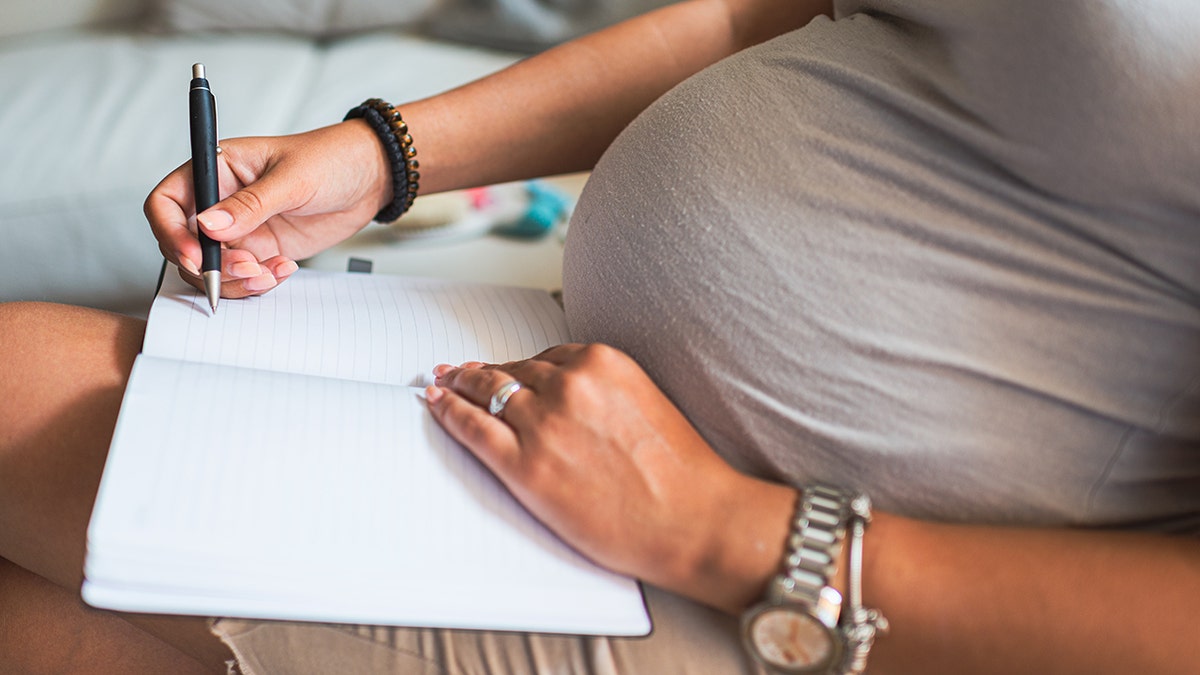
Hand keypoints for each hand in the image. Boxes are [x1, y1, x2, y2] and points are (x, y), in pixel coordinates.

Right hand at [144, 120, 390, 297]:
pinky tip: (284, 269)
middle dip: (209, 265)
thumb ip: (250, 204)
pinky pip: (245, 276)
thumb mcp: (291, 178)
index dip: (171, 232)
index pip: (167, 203)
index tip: (194, 256)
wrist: (370, 177)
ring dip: (235, 279)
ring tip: (270, 272)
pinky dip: (259, 282)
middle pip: (185, 244)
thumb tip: (208, 226)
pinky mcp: (263, 249)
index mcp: (216, 169)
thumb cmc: (331, 159)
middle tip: (246, 268)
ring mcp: (241, 229)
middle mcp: (221, 201)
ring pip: (213, 268)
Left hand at [425, 343, 795, 611]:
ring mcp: (543, 423)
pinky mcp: (524, 465)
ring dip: (459, 385)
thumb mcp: (646, 403)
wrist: (693, 518)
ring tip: (442, 384)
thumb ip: (604, 391)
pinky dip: (448, 412)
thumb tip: (568, 398)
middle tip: (457, 371)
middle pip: (512, 372)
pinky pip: (472, 428)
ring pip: (487, 392)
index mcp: (603, 363)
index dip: (519, 366)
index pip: (546, 357)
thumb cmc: (680, 472)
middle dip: (483, 373)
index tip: (503, 367)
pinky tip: (436, 403)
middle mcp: (569, 384)